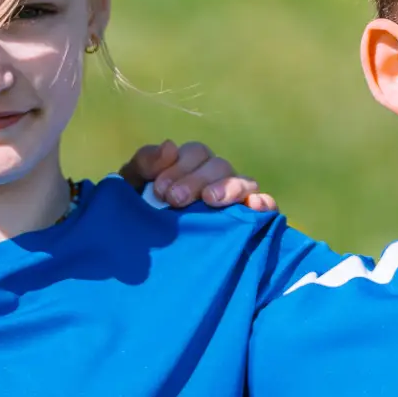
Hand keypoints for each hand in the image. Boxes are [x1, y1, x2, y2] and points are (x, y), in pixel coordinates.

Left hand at [122, 139, 275, 211]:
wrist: (141, 250)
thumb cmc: (140, 215)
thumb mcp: (132, 188)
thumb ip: (144, 165)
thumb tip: (170, 146)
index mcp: (191, 166)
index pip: (195, 153)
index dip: (179, 166)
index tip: (159, 189)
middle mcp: (216, 178)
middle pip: (218, 165)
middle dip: (196, 179)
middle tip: (174, 199)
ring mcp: (234, 198)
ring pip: (243, 181)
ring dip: (227, 187)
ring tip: (210, 201)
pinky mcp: (249, 219)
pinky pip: (265, 204)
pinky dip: (263, 202)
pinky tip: (253, 207)